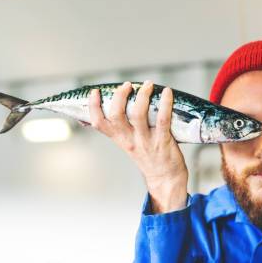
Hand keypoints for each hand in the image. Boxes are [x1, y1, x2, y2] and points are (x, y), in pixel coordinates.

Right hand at [89, 80, 188, 212]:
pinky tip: (168, 93)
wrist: (166, 178)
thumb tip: (117, 109)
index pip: (99, 124)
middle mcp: (130, 140)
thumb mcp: (130, 145)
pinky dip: (165, 104)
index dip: (93, 107)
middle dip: (119, 96)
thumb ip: (122, 129)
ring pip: (138, 115)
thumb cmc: (149, 157)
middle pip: (116, 116)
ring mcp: (146, 141)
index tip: (95, 92)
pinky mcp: (163, 141)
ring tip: (147, 84)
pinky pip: (163, 119)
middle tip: (127, 85)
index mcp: (120, 139)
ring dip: (142, 96)